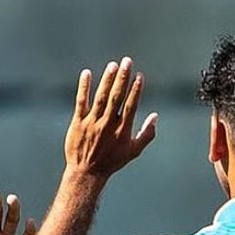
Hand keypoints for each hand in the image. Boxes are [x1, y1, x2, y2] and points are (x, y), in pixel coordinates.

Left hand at [64, 57, 156, 178]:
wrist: (87, 173)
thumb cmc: (112, 162)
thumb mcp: (133, 151)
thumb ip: (146, 134)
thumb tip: (156, 116)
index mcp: (122, 130)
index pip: (131, 105)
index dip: (136, 90)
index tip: (139, 76)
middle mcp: (108, 124)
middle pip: (117, 97)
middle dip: (123, 78)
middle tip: (127, 61)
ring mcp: (92, 123)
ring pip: (101, 97)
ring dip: (107, 80)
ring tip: (112, 65)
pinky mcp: (78, 123)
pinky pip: (81, 102)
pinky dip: (84, 88)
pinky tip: (87, 74)